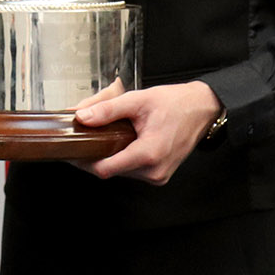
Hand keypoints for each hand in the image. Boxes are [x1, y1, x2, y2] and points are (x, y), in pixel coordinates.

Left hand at [71, 80, 221, 183]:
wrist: (203, 108)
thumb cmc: (176, 103)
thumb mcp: (138, 100)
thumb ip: (108, 109)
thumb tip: (82, 117)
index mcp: (148, 154)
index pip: (104, 169)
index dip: (84, 160)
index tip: (72, 150)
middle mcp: (154, 170)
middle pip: (110, 170)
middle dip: (95, 154)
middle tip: (84, 135)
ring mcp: (158, 175)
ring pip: (120, 171)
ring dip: (109, 156)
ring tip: (104, 135)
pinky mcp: (160, 174)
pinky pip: (132, 170)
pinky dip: (122, 158)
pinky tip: (121, 142)